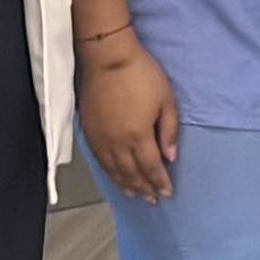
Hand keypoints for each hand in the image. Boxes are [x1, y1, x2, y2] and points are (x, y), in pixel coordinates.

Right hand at [76, 36, 181, 197]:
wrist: (108, 59)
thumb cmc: (142, 76)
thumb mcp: (166, 101)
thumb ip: (168, 131)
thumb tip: (171, 156)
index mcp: (138, 135)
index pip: (151, 167)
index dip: (159, 181)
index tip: (166, 193)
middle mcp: (117, 143)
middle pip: (131, 173)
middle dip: (144, 188)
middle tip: (152, 199)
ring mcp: (100, 139)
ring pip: (114, 170)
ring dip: (126, 184)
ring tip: (136, 194)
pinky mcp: (89, 132)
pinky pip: (100, 161)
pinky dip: (110, 173)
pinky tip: (116, 177)